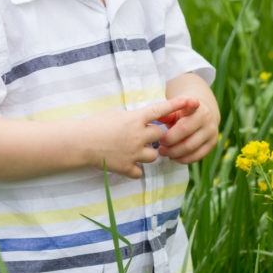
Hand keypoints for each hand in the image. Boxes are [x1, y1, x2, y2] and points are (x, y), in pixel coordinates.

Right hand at [85, 96, 200, 178]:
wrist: (79, 143)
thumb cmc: (94, 125)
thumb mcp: (116, 115)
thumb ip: (134, 119)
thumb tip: (145, 123)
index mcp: (134, 119)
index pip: (161, 110)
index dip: (178, 105)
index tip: (193, 101)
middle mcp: (137, 136)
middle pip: (160, 135)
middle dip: (153, 135)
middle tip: (139, 134)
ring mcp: (133, 153)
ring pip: (154, 155)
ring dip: (147, 152)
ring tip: (131, 149)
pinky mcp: (127, 168)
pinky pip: (140, 171)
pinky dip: (135, 168)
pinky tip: (125, 162)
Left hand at [157, 95, 218, 164]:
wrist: (203, 116)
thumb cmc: (183, 113)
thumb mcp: (175, 109)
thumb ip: (165, 114)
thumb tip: (155, 118)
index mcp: (195, 107)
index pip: (192, 105)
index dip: (190, 104)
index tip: (191, 103)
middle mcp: (206, 118)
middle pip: (185, 132)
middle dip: (169, 142)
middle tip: (159, 146)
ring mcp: (211, 131)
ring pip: (190, 148)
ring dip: (174, 153)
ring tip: (164, 152)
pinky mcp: (212, 144)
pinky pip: (197, 156)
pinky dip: (183, 159)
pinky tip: (174, 157)